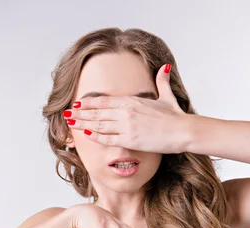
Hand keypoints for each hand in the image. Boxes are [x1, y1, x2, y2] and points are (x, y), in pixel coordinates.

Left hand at [63, 64, 191, 153]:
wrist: (184, 131)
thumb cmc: (176, 116)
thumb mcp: (167, 96)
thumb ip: (162, 81)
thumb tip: (164, 66)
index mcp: (132, 101)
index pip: (103, 100)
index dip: (88, 103)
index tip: (77, 104)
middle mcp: (126, 111)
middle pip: (97, 112)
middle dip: (80, 114)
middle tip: (66, 114)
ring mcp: (127, 126)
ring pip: (99, 124)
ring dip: (83, 124)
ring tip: (70, 124)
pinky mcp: (130, 139)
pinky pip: (108, 138)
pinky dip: (96, 136)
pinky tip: (86, 135)